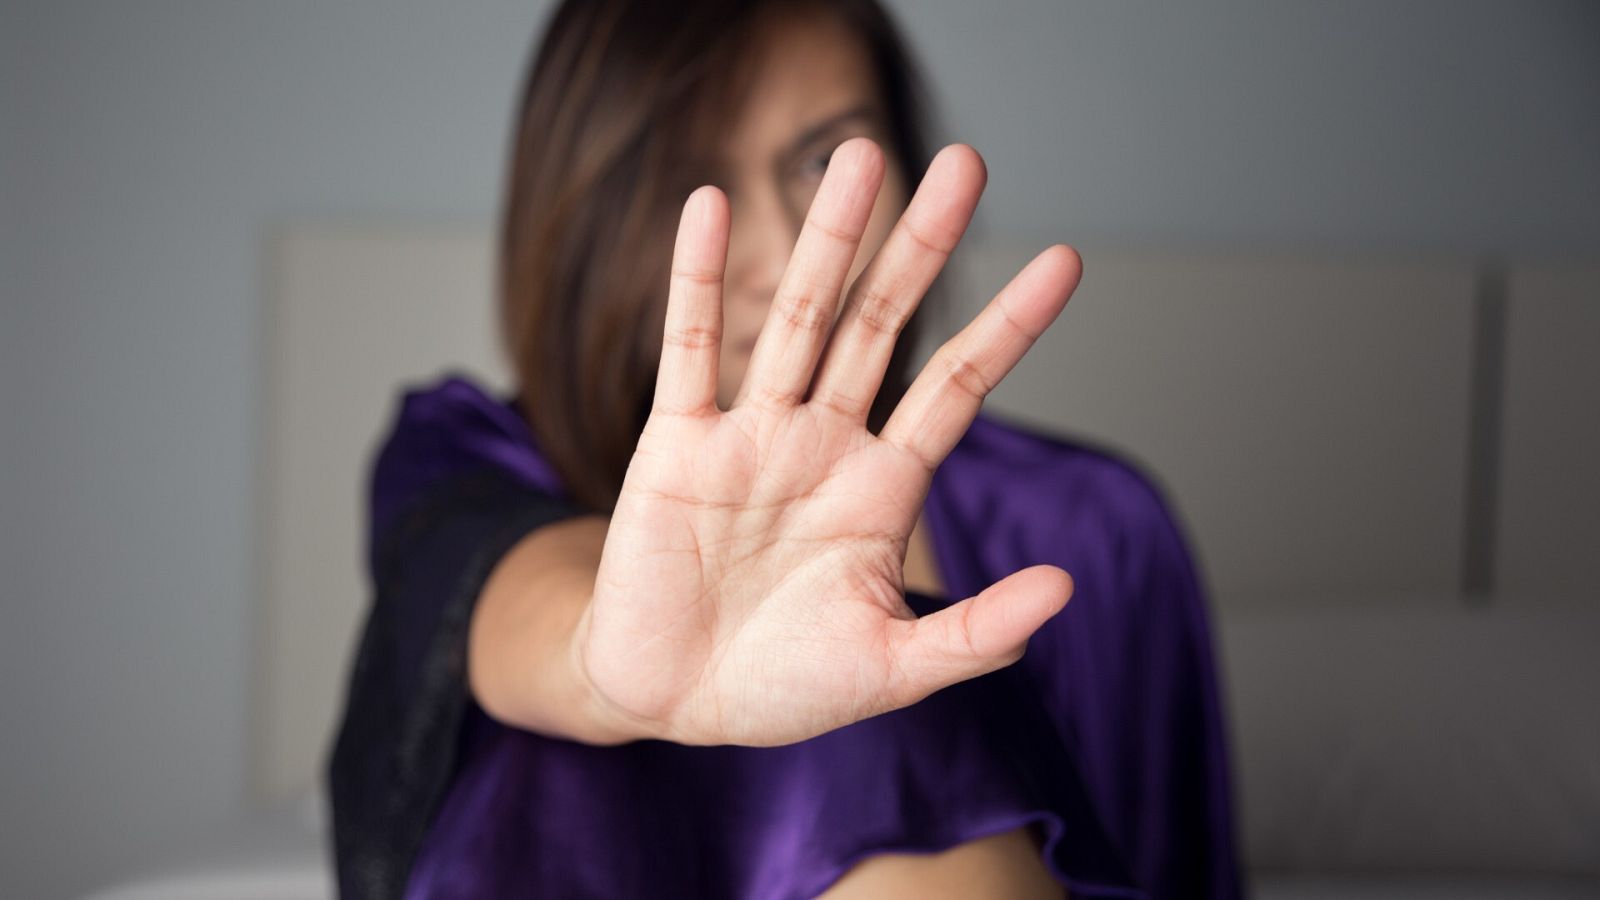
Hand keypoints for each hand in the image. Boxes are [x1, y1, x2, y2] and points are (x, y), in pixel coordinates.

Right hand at [575, 137, 1082, 746]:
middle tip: (966, 162)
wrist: (673, 702)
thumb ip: (975, 634)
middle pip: (881, 324)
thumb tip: (1065, 589)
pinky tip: (709, 204)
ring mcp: (751, 435)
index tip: (1063, 261)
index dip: (1008, 326)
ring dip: (828, 240)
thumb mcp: (893, 669)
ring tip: (862, 156)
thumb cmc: (784, 686)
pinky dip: (693, 279)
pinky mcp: (675, 444)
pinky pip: (689, 349)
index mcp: (882, 488)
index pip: (957, 386)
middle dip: (922, 246)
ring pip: (796, 318)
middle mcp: (823, 443)